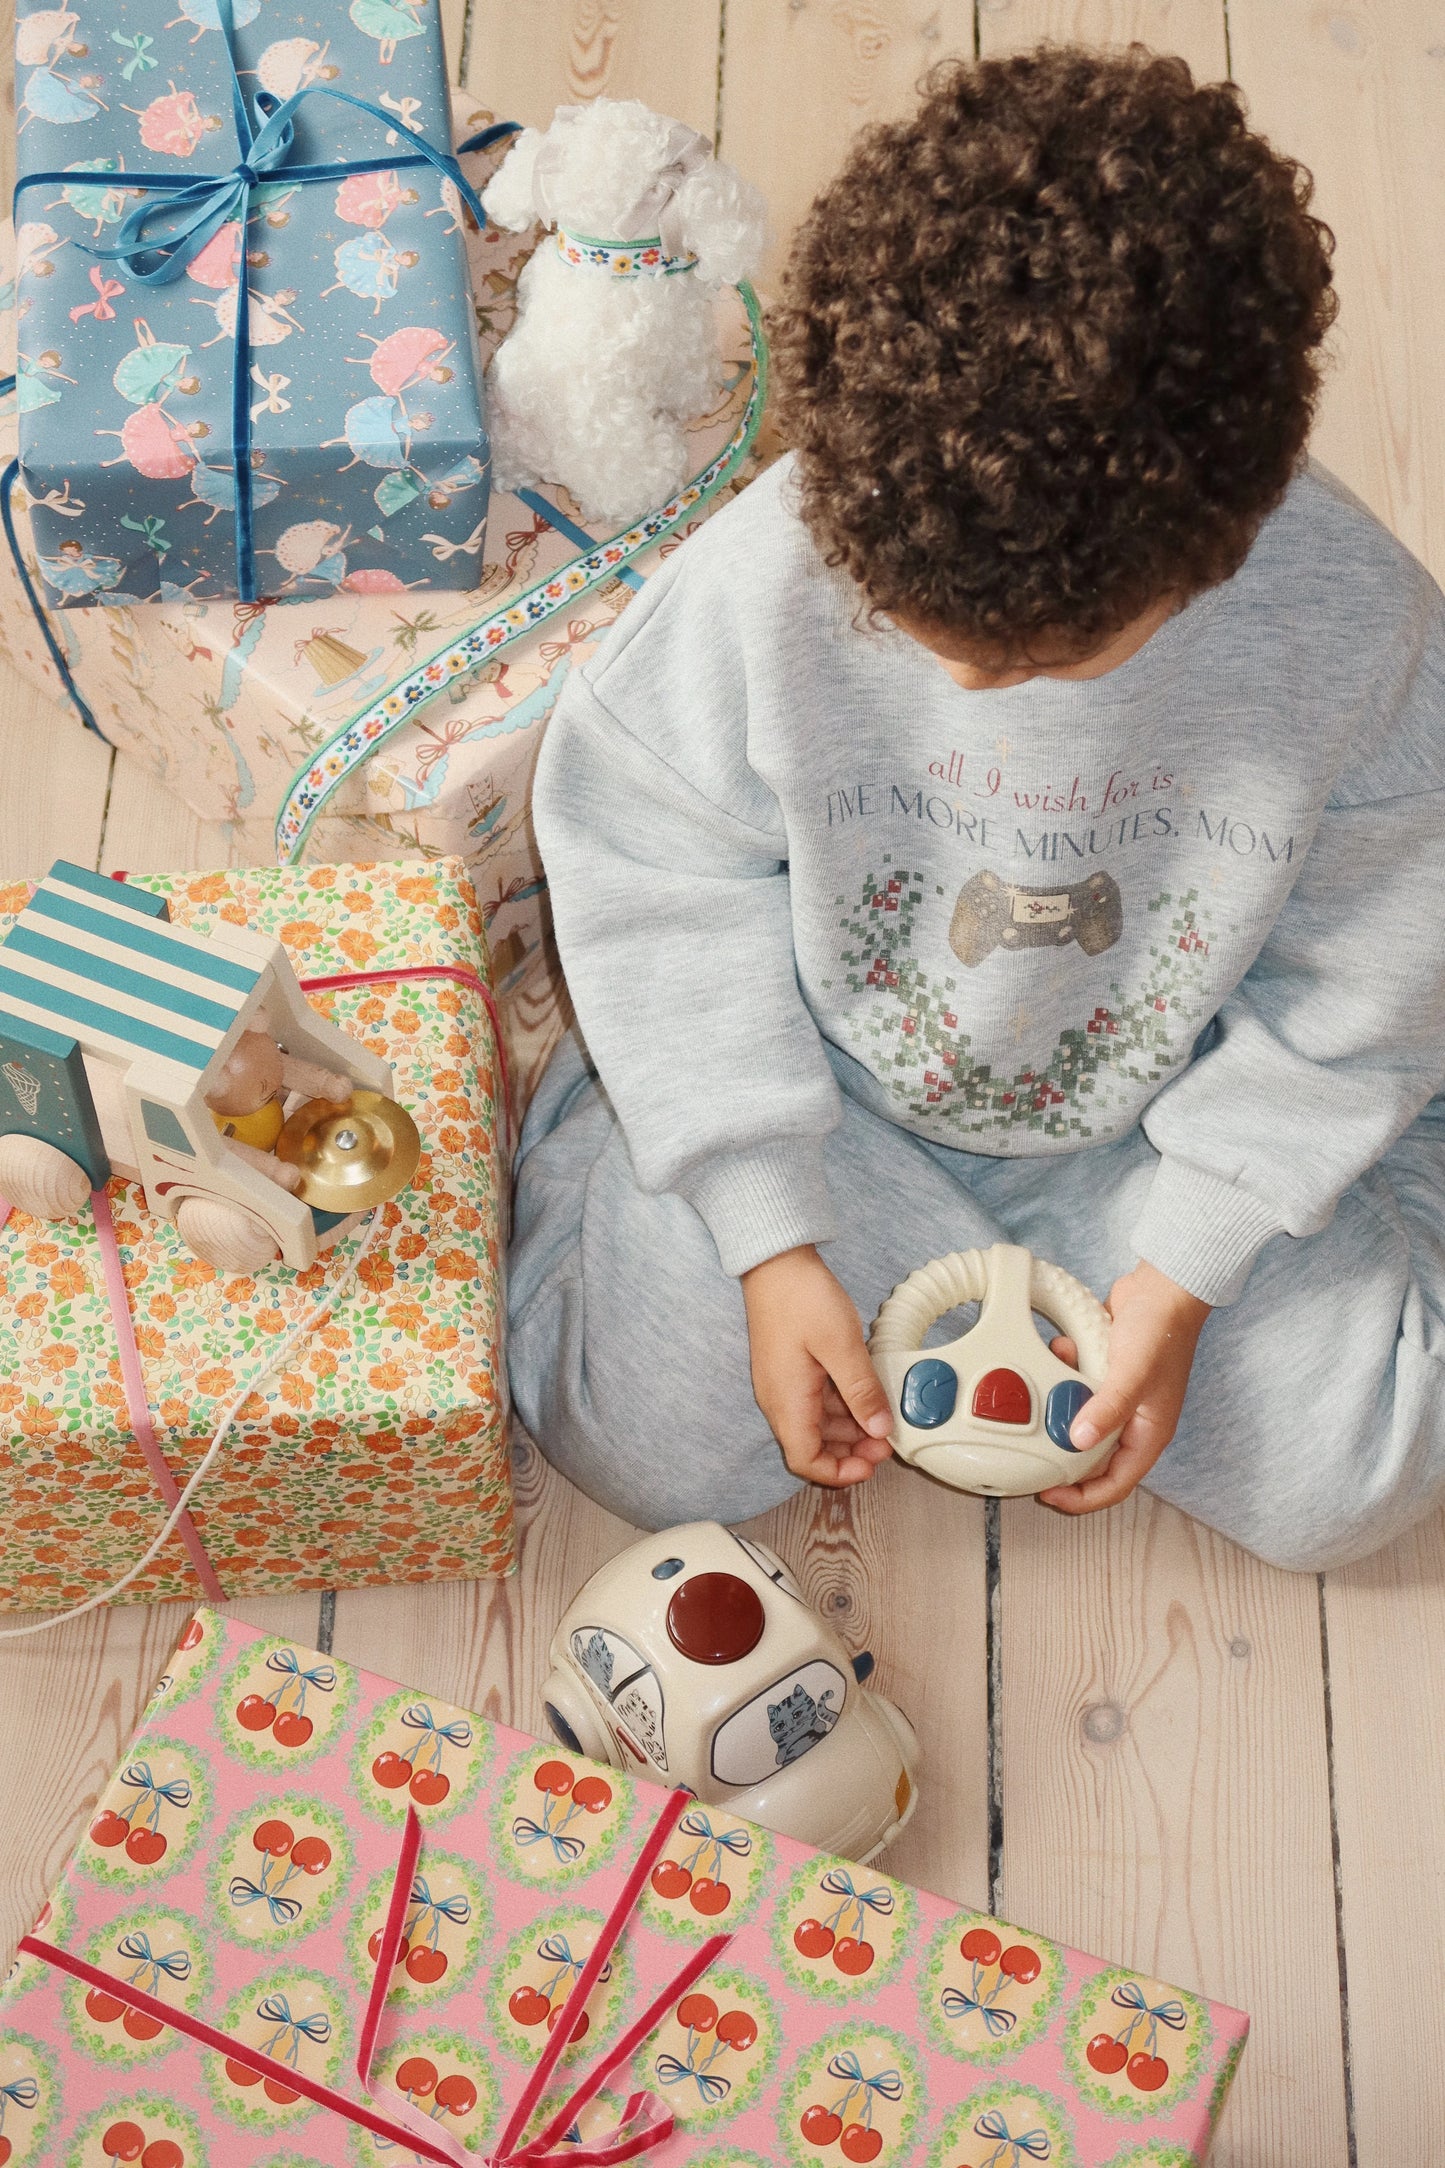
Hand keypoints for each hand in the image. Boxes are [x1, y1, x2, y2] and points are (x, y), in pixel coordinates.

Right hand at [740, 1245, 894, 1488]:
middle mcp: (780, 1400)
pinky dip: (842, 1405)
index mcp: (787, 1402)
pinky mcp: (790, 1369)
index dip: (839, 1473)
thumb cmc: (801, 1298)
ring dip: (849, 1429)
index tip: (870, 1465)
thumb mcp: (841, 1346)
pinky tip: (865, 1392)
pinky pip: (816, 1401)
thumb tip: (880, 1429)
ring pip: (818, 1424)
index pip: (806, 1460)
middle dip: (851, 1451)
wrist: (774, 1261)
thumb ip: (862, 1391)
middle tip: (887, 1440)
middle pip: (813, 1446)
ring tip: (882, 1417)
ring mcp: (784, 1384)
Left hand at [1038, 1260, 1210, 1515]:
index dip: (1083, 1497)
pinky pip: (1076, 1387)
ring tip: (1050, 1382)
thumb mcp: (1133, 1374)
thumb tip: (1077, 1441)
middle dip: (1062, 1454)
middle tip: (1031, 1448)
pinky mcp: (1104, 1375)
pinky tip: (1063, 1348)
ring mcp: (1118, 1398)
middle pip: (1092, 1458)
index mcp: (1148, 1434)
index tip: (1049, 1495)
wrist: (1163, 1286)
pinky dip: (1064, 1372)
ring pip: (1079, 1420)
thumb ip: (1107, 1409)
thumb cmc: (1161, 1331)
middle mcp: (1133, 1422)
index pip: (1116, 1484)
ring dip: (1061, 1403)